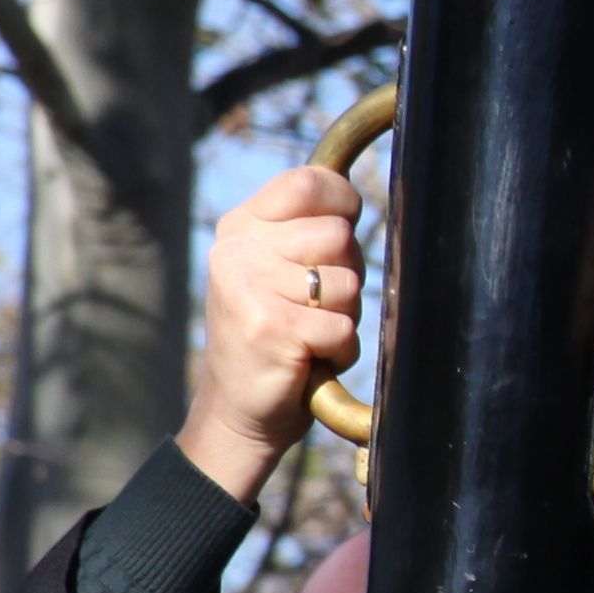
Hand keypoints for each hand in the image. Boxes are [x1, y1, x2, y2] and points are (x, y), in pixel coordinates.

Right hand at [179, 164, 367, 500]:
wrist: (237, 410)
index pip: (309, 182)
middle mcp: (238, 249)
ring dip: (344, 318)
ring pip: (348, 284)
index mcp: (243, 226)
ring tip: (308, 335)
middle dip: (346, 278)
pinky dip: (340, 351)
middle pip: (340, 236)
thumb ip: (311, 231)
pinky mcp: (269, 327)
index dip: (343, 206)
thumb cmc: (276, 334)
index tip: (338, 239)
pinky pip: (344, 328)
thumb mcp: (281, 269)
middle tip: (312, 308)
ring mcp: (248, 286)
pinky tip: (309, 360)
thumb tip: (356, 197)